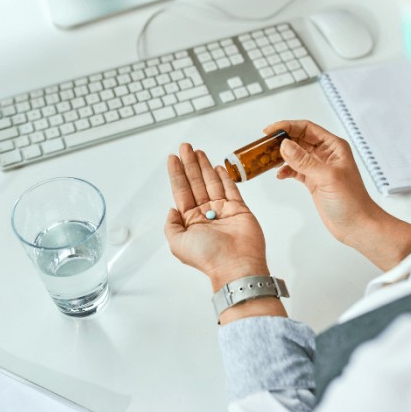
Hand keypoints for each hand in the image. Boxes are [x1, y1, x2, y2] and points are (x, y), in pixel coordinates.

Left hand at [165, 143, 268, 289]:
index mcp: (190, 221)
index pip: (181, 191)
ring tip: (197, 151)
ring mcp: (223, 211)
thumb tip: (171, 210)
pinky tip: (216, 166)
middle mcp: (205, 214)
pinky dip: (224, 177)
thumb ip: (171, 225)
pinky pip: (230, 189)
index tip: (172, 158)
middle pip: (195, 183)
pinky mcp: (239, 209)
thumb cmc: (208, 256)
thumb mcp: (177, 243)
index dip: (177, 174)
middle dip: (190, 164)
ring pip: (211, 182)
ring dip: (204, 166)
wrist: (236, 264)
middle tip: (185, 147)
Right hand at [265, 120, 410, 270]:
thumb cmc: (352, 201)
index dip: (288, 126)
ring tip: (268, 160)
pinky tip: (280, 175)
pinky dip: (286, 170)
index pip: (307, 128)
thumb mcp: (327, 177)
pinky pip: (295, 169)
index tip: (271, 130)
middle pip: (298, 139)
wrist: (356, 225)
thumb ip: (304, 161)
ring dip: (281, 156)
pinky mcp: (313, 181)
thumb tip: (285, 145)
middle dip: (281, 141)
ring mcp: (318, 168)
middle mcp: (326, 154)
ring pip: (295, 154)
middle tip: (265, 145)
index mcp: (333, 147)